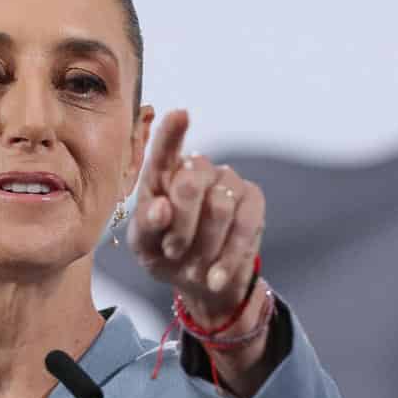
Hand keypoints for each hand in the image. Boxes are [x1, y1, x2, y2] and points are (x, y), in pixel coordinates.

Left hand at [129, 110, 265, 324]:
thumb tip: (161, 207)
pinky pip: (244, 224)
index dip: (172, 132)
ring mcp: (228, 182)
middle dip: (180, 224)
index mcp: (163, 174)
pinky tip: (215, 276)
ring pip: (219, 206)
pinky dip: (228, 256)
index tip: (180, 114)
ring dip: (204, 245)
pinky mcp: (253, 202)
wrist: (202, 283)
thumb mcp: (144, 246)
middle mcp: (198, 170)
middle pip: (191, 180)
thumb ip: (146, 225)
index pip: (166, 148)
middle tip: (172, 251)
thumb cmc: (165, 255)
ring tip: (193, 267)